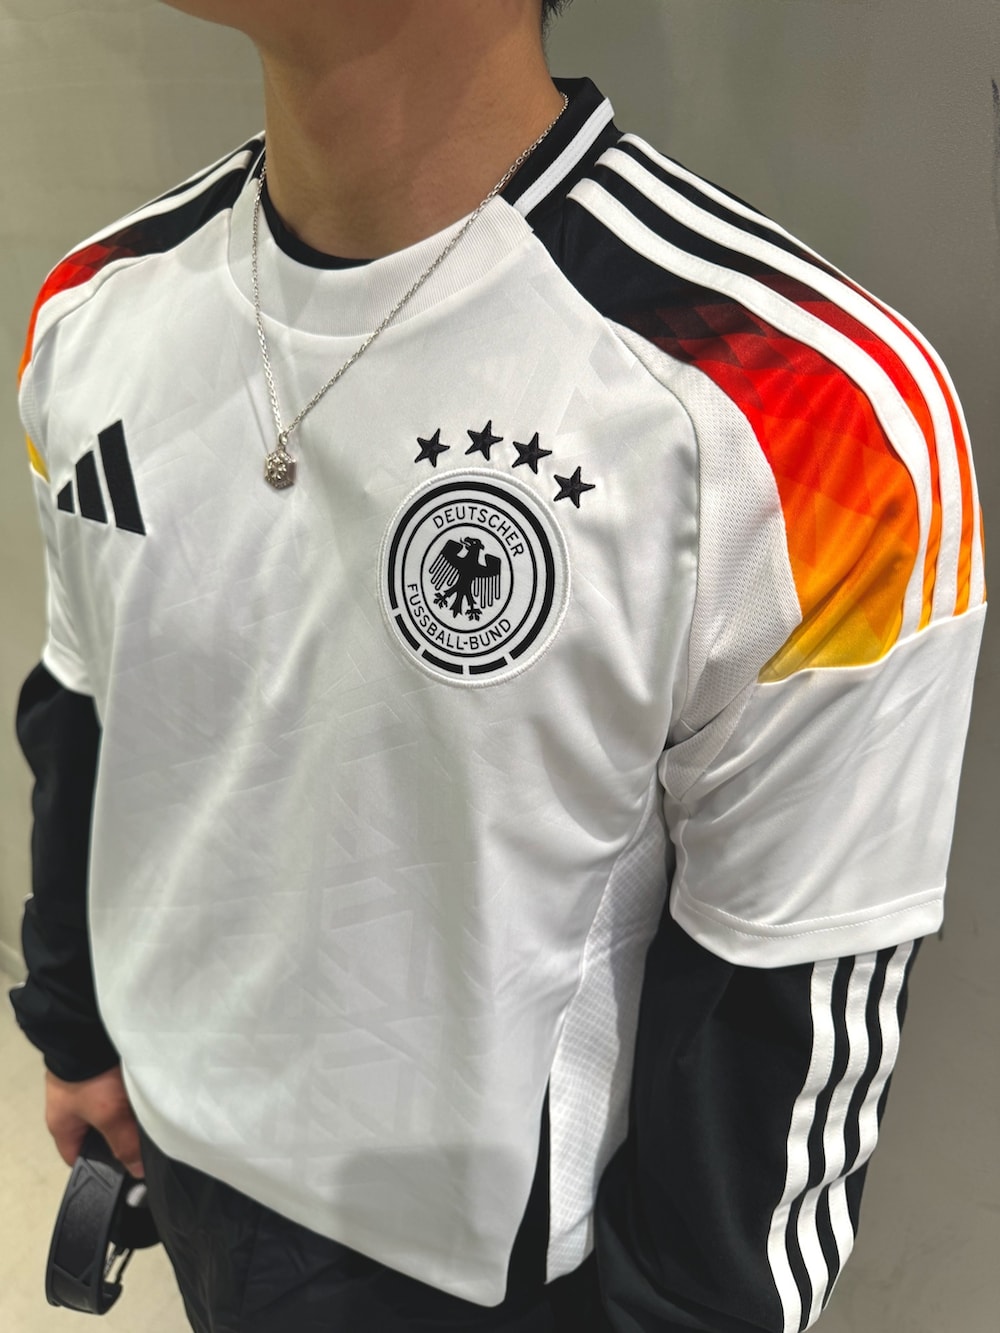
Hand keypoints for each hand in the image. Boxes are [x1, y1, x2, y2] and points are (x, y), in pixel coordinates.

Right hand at [44, 1064, 145, 1178]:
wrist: (88, 1027)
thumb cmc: (89, 1076)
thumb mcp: (108, 1115)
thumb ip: (123, 1143)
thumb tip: (136, 1171)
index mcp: (62, 1125)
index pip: (77, 1158)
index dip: (99, 1168)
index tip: (125, 1170)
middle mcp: (73, 1106)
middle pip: (100, 1134)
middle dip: (122, 1137)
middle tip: (147, 1144)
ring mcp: (87, 1085)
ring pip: (113, 1111)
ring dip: (131, 1113)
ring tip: (155, 1119)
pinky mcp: (103, 1069)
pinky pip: (121, 1090)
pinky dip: (135, 1094)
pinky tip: (154, 1096)